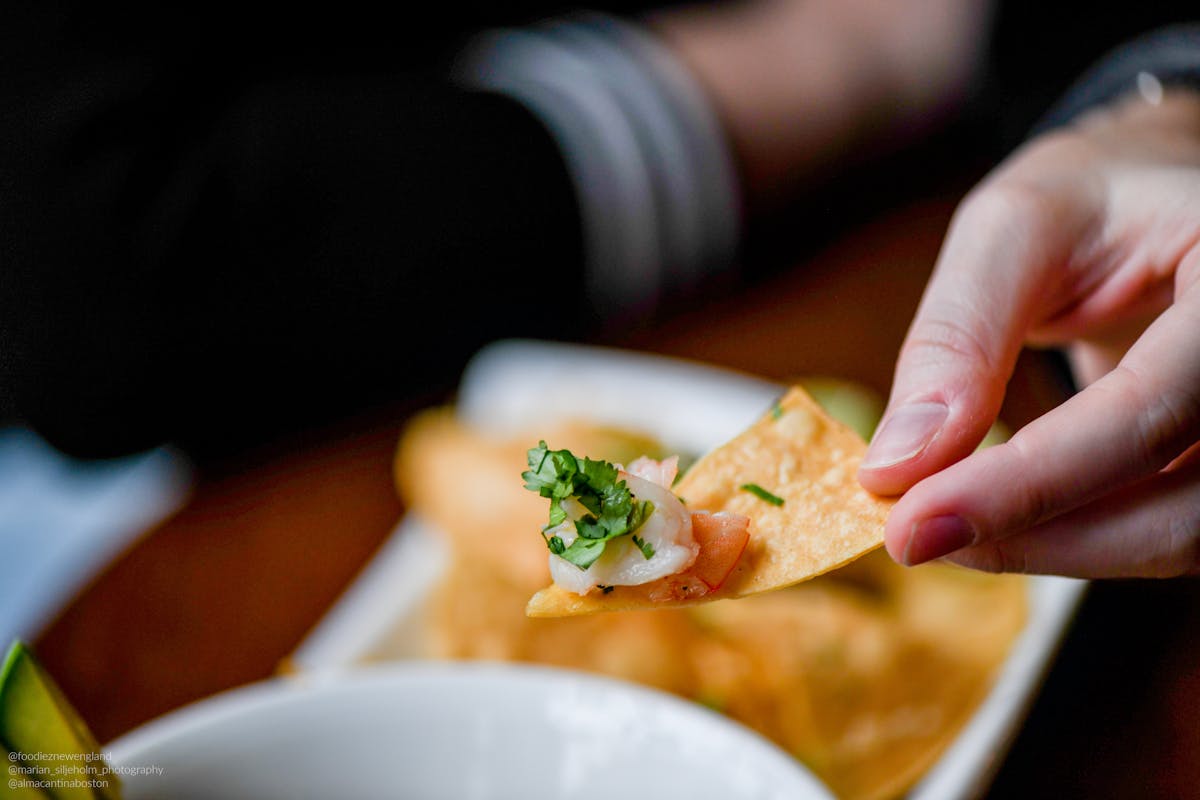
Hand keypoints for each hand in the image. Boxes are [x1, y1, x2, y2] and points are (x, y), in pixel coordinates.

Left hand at [858, 90, 1199, 577]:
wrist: (1162, 199)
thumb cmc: (1094, 196)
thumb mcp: (1013, 228)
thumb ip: (960, 338)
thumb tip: (901, 463)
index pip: (1151, 409)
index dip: (1027, 482)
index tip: (911, 524)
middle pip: (1184, 506)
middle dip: (1036, 536)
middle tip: (912, 534)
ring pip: (1181, 538)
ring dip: (1053, 551)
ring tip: (944, 522)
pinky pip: (1171, 532)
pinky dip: (1078, 540)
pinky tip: (1003, 518)